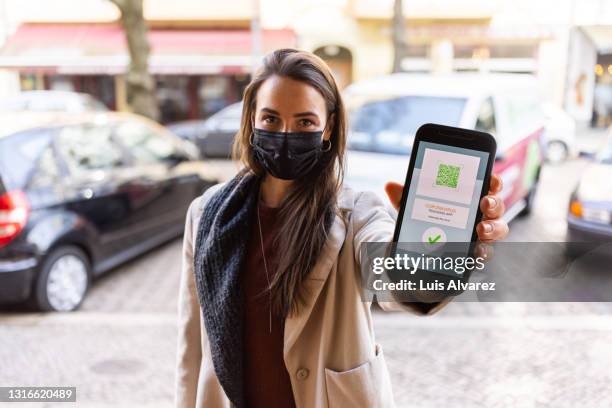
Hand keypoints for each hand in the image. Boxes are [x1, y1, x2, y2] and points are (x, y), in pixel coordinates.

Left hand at [384, 174, 508, 242]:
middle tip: (484, 203)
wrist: (420, 251)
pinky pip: (486, 252)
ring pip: (498, 229)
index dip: (494, 182)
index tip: (491, 180)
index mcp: (470, 197)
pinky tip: (475, 252)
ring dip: (493, 228)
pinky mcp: (476, 252)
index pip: (488, 186)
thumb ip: (406, 197)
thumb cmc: (426, 220)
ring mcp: (481, 234)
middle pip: (497, 207)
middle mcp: (481, 214)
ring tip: (481, 229)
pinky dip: (483, 251)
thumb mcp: (414, 208)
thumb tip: (390, 186)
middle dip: (494, 204)